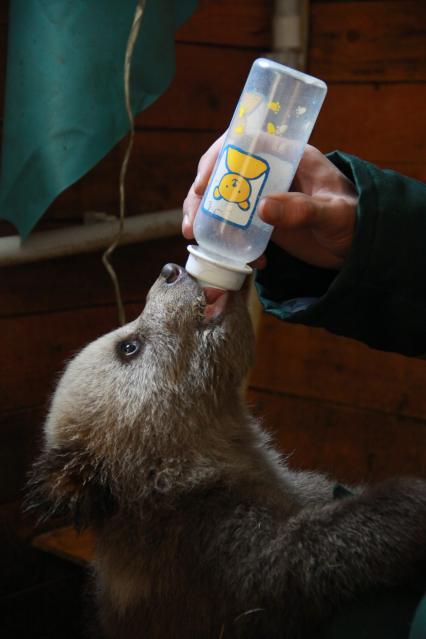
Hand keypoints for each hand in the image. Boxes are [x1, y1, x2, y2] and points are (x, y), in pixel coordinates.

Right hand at [182, 139, 356, 269]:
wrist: (363, 247)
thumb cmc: (357, 219)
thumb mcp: (333, 213)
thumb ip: (303, 210)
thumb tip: (262, 208)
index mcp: (288, 156)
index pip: (243, 143)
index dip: (217, 159)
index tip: (203, 185)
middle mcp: (271, 173)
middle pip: (223, 172)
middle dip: (200, 195)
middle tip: (190, 222)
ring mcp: (264, 198)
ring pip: (222, 200)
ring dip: (204, 218)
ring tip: (195, 238)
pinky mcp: (264, 223)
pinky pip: (235, 227)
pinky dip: (227, 241)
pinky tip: (241, 259)